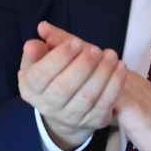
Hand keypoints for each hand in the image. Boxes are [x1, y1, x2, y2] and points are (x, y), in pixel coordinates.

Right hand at [19, 21, 126, 150]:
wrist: (65, 108)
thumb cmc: (52, 75)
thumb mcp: (40, 60)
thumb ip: (42, 45)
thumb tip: (43, 28)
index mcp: (30, 88)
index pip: (41, 75)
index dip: (59, 58)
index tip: (76, 42)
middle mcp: (47, 106)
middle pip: (63, 88)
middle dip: (83, 66)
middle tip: (96, 49)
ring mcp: (70, 117)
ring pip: (87, 97)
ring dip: (102, 74)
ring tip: (111, 55)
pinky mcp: (92, 121)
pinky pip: (105, 104)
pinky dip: (115, 85)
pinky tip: (120, 68)